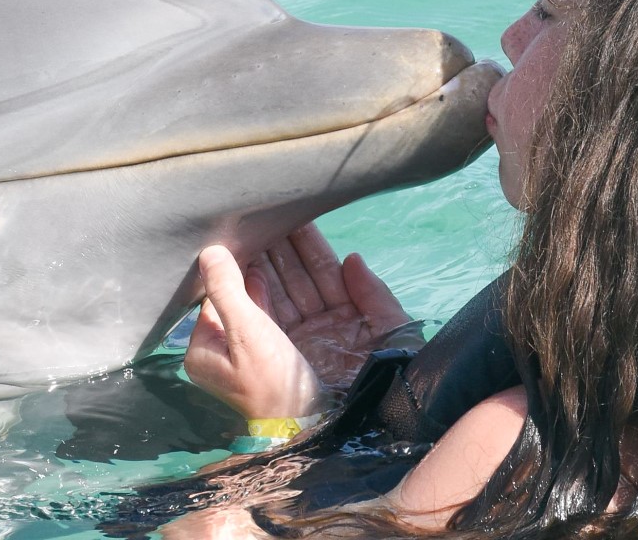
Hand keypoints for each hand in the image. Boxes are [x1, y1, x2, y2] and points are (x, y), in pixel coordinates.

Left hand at [184, 224, 412, 417]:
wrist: (315, 425)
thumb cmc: (271, 381)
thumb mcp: (245, 333)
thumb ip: (227, 289)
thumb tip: (209, 250)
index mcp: (206, 348)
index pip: (218, 292)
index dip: (232, 261)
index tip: (242, 229)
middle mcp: (229, 346)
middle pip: (245, 289)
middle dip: (259, 255)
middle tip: (265, 216)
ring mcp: (259, 345)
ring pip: (268, 291)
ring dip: (277, 260)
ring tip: (281, 222)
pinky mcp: (287, 344)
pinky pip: (285, 303)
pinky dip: (290, 278)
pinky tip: (294, 250)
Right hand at [261, 223, 411, 388]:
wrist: (373, 420)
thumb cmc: (389, 374)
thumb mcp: (392, 330)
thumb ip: (374, 294)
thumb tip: (352, 258)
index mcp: (350, 314)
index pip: (324, 271)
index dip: (308, 244)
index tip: (292, 217)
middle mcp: (322, 323)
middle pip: (296, 278)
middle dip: (280, 248)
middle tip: (260, 217)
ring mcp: (300, 338)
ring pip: (279, 293)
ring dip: (264, 264)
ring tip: (248, 234)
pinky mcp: (281, 354)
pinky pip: (267, 318)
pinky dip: (255, 295)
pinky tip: (245, 269)